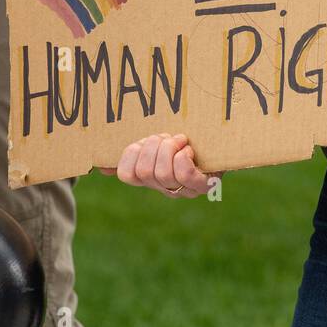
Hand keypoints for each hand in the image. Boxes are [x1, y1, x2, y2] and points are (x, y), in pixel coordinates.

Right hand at [99, 134, 218, 199]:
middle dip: (154, 146)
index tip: (145, 140)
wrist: (224, 142)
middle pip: (145, 172)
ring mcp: (185, 189)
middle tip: (167, 136)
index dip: (132, 153)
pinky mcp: (204, 186)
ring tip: (181, 140)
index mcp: (150, 178)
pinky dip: (183, 157)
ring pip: (162, 173)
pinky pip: (185, 175)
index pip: (127, 174)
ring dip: (170, 147)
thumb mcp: (157, 143)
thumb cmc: (187, 141)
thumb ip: (134, 152)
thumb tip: (102, 168)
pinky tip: (189, 149)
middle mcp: (165, 188)